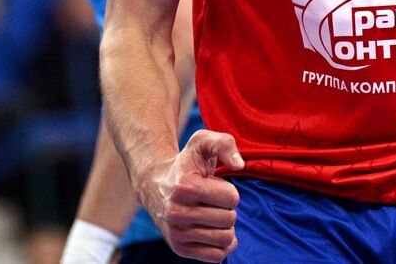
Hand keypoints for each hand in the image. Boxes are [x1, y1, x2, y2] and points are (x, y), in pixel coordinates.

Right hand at [138, 130, 244, 261]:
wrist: (156, 185)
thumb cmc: (186, 163)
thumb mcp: (202, 142)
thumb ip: (224, 143)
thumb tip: (239, 165)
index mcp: (185, 188)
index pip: (231, 198)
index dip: (229, 191)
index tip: (214, 186)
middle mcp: (176, 213)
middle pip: (230, 219)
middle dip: (228, 208)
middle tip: (212, 201)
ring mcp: (176, 234)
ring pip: (225, 240)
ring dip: (226, 226)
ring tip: (213, 214)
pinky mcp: (179, 249)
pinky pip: (216, 257)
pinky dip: (222, 246)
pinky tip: (214, 230)